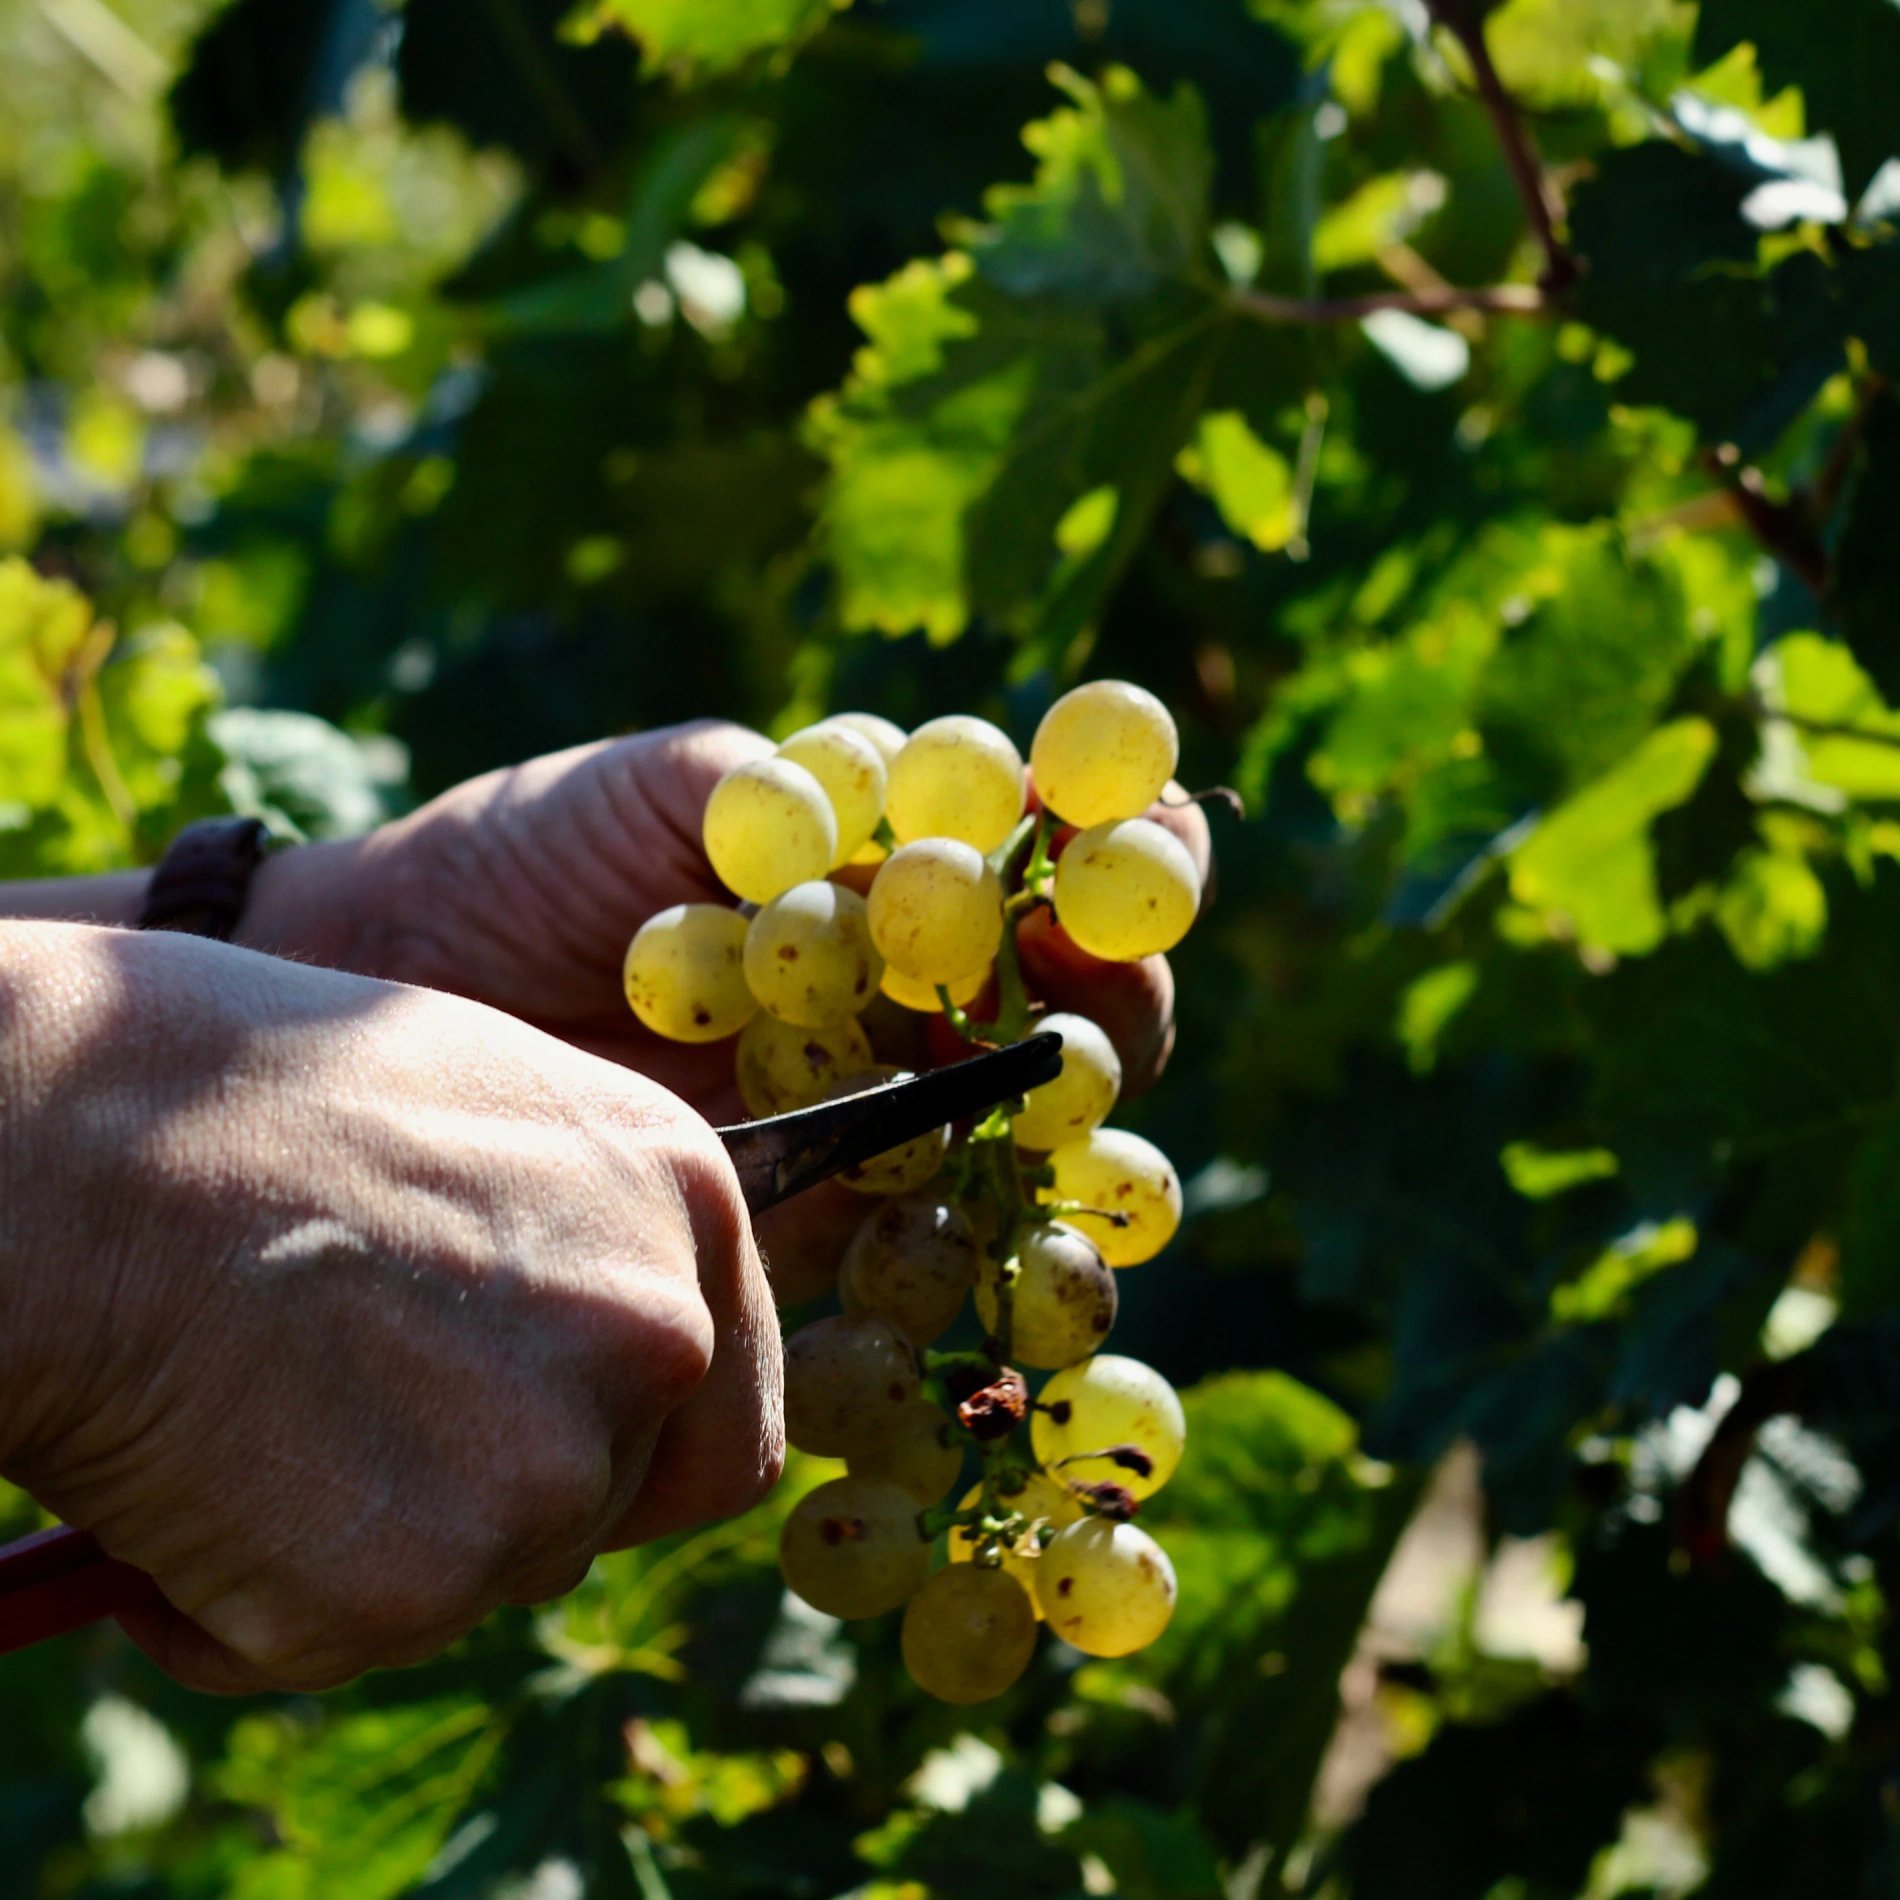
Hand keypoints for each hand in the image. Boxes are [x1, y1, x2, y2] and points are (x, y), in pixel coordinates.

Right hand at [0, 924, 780, 1692]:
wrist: (80, 1152)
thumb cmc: (250, 1096)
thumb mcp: (486, 1110)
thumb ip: (577, 1231)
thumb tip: (584, 1334)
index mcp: (686, 1203)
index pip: (730, 1411)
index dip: (637, 1452)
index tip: (548, 1455)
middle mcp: (655, 1337)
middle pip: (607, 1505)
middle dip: (494, 1495)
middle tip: (355, 1427)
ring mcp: (546, 1466)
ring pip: (481, 1577)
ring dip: (371, 1539)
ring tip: (252, 1411)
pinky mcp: (417, 1576)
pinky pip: (342, 1637)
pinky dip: (254, 1602)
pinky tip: (185, 1476)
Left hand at [244, 723, 1210, 1300]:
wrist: (389, 999)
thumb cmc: (522, 860)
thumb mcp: (660, 793)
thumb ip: (790, 797)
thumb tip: (926, 802)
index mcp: (894, 883)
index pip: (1054, 867)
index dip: (1124, 855)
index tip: (1154, 840)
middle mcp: (912, 1001)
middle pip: (1080, 1009)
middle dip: (1122, 990)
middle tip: (1100, 982)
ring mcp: (878, 1117)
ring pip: (1037, 1133)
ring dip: (1084, 1120)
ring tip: (1059, 1094)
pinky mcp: (820, 1224)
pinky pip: (935, 1248)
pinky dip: (985, 1254)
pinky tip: (996, 1232)